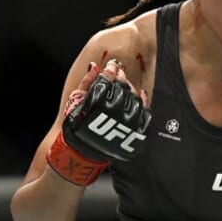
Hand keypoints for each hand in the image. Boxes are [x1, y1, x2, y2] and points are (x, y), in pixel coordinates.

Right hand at [46, 59, 151, 185]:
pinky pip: (146, 116)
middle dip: (121, 78)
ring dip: (131, 90)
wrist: (82, 154)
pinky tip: (139, 95)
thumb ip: (86, 83)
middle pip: (122, 90)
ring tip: (125, 87)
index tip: (111, 66)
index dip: (109, 72)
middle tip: (118, 73)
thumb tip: (94, 66)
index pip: (106, 83)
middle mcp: (111, 118)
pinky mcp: (135, 137)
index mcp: (94, 108)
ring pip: (135, 100)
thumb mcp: (75, 103)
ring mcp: (125, 128)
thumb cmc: (77, 127)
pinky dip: (144, 104)